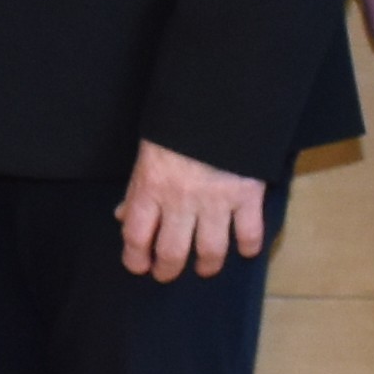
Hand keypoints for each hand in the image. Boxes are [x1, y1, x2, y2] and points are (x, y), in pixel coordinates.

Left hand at [116, 138, 268, 282]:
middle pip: (172, 252)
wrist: (217, 100)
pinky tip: (243, 250)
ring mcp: (216, 201)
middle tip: (166, 273)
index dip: (135, 258)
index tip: (138, 265)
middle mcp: (181, 200)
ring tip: (204, 268)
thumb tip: (123, 217)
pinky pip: (249, 234)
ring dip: (206, 266)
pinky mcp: (247, 196)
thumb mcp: (147, 155)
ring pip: (210, 252)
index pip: (136, 236)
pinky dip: (248, 248)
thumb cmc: (175, 127)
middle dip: (167, 269)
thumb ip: (136, 190)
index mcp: (151, 186)